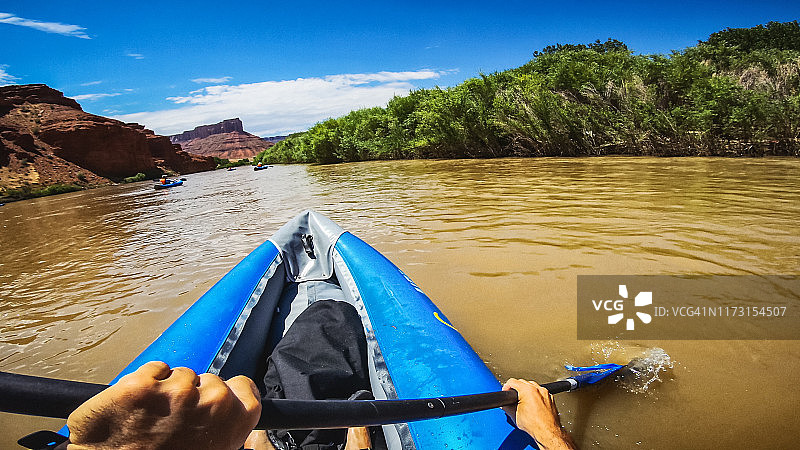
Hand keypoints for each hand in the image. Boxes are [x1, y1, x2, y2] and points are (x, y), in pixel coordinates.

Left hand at [66, 361, 261, 449]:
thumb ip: (223, 429)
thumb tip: (223, 417)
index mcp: (231, 422)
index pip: (245, 388)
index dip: (231, 392)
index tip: (218, 399)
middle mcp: (210, 403)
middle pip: (209, 380)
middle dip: (193, 394)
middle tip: (175, 422)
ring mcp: (175, 392)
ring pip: (180, 374)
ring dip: (167, 391)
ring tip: (152, 420)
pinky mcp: (142, 385)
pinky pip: (152, 370)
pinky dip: (144, 385)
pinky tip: (136, 410)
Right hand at [502, 378, 574, 449]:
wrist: (547, 432)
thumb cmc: (535, 426)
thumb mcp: (515, 415)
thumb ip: (507, 407)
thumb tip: (504, 404)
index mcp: (528, 391)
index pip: (513, 382)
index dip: (506, 387)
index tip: (506, 391)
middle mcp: (538, 389)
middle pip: (523, 382)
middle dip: (517, 389)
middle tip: (513, 398)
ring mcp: (546, 393)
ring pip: (533, 386)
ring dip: (527, 391)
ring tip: (524, 402)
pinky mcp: (551, 398)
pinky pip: (541, 392)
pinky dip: (536, 396)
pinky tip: (533, 405)